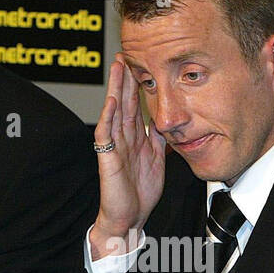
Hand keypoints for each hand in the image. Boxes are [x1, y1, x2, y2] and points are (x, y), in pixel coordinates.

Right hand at [90, 58, 165, 257]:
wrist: (128, 217)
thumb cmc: (139, 192)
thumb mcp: (157, 159)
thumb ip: (159, 139)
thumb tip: (166, 119)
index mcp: (136, 137)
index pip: (136, 104)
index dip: (137, 84)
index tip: (139, 63)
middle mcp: (124, 137)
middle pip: (125, 101)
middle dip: (125, 78)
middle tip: (124, 55)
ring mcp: (115, 146)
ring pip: (115, 111)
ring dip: (116, 89)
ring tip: (117, 68)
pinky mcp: (108, 158)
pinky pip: (108, 134)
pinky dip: (109, 117)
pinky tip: (112, 102)